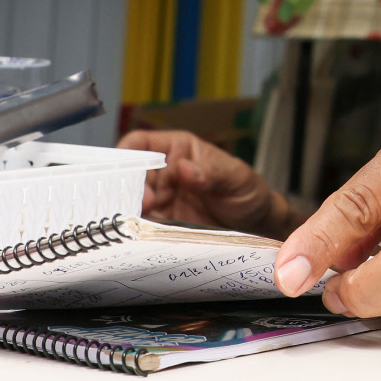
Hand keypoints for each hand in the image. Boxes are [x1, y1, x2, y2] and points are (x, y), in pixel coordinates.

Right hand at [118, 129, 289, 236]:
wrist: (258, 226)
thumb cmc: (248, 192)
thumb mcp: (236, 177)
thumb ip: (212, 172)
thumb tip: (184, 167)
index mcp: (177, 150)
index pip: (141, 143)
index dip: (126, 153)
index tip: (122, 170)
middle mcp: (163, 174)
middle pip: (131, 177)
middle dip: (128, 189)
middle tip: (145, 203)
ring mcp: (161, 201)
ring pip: (132, 204)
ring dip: (130, 213)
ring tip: (139, 223)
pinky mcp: (163, 225)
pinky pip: (143, 227)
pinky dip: (139, 232)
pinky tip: (143, 237)